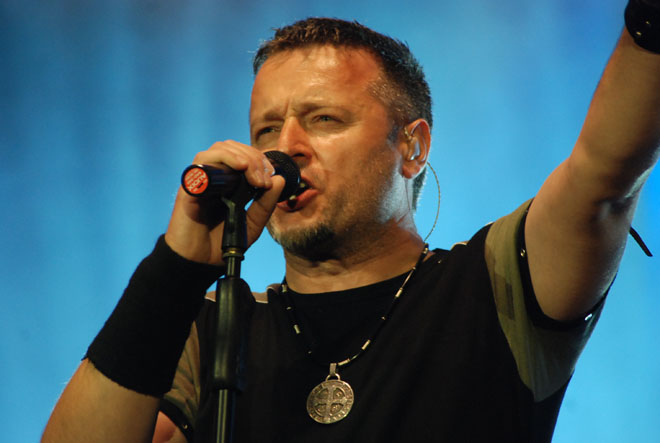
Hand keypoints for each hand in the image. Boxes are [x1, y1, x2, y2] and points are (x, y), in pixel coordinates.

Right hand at [164, 140, 284, 264]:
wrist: (200, 262)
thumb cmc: (221, 244)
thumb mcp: (252, 223)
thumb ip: (265, 203)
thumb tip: (279, 179)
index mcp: (228, 183)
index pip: (243, 155)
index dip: (259, 159)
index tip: (271, 175)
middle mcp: (215, 177)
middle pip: (233, 148)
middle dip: (253, 158)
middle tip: (263, 180)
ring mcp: (201, 180)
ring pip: (219, 149)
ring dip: (241, 156)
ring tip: (253, 174)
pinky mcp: (189, 187)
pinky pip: (202, 162)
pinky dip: (223, 159)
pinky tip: (238, 168)